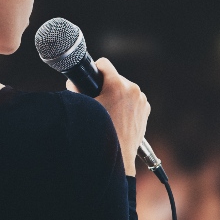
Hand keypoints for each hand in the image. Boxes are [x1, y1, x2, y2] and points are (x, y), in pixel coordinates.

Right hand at [67, 57, 149, 175]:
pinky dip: (126, 104)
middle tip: (98, 100)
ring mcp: (141, 100)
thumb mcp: (85, 108)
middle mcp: (132, 89)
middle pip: (115, 77)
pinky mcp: (145, 109)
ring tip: (109, 111)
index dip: (94, 70)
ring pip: (124, 88)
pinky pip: (133, 99)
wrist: (116, 155)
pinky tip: (118, 116)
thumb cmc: (99, 133)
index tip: (90, 78)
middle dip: (105, 86)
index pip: (103, 64)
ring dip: (116, 95)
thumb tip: (73, 82)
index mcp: (117, 85)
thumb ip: (77, 91)